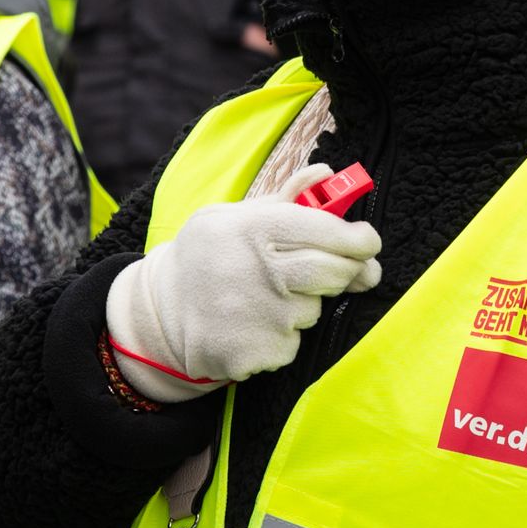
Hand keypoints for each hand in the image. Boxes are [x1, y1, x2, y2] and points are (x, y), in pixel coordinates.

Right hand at [105, 164, 382, 392]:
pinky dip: (282, 336)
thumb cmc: (207, 258)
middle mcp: (260, 271)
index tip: (367, 241)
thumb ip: (284, 199)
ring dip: (304, 305)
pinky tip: (253, 325)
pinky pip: (293, 343)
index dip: (358, 238)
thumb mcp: (233, 218)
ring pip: (313, 310)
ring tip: (265, 298)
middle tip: (340, 271)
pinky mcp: (258, 353)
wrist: (159, 315)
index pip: (328, 230)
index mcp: (254, 228)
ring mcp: (260, 316)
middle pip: (334, 272)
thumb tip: (327, 174)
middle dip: (347, 272)